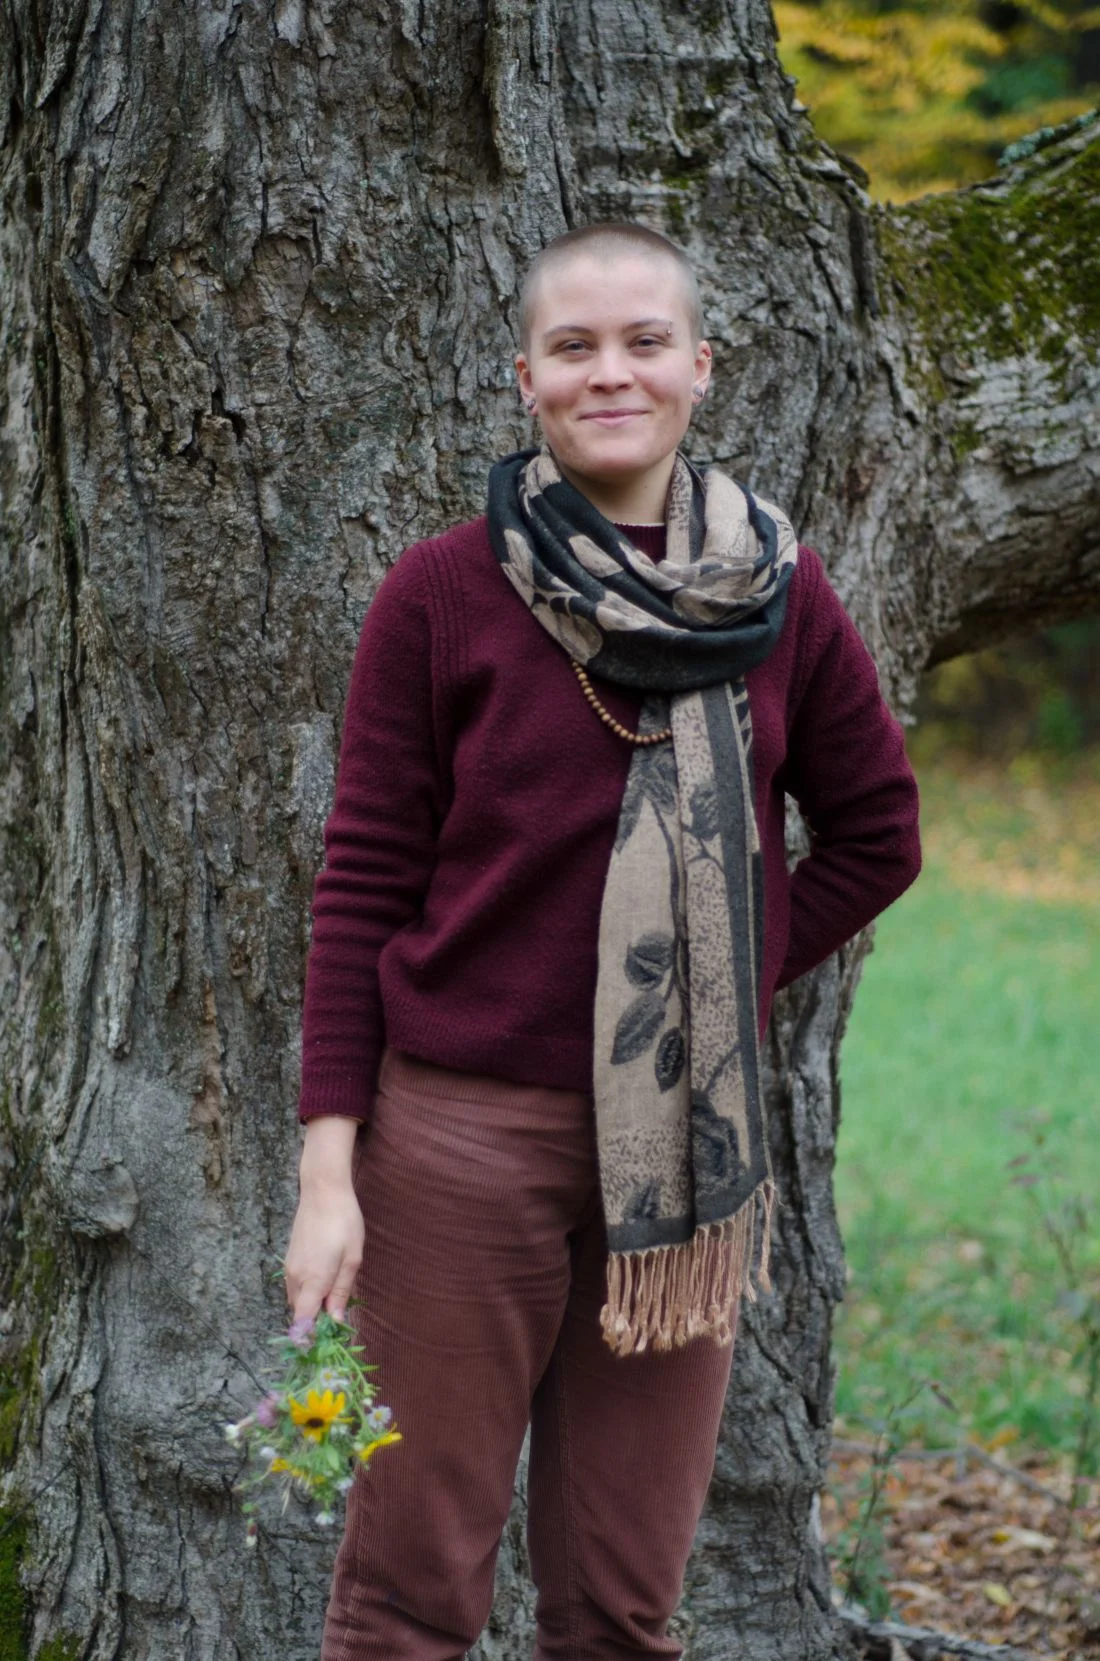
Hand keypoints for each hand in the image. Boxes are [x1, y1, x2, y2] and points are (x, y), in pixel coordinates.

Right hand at [284, 1117, 364, 1323]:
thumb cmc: (344, 1223)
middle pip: (301, 1313)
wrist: (323, 1191)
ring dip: (313, 1304)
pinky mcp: (289, 1258)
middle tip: (341, 1317)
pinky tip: (327, 1277)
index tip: (324, 1346)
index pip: (303, 1323)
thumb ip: (341, 1292)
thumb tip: (336, 1322)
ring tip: (337, 1295)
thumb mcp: (352, 1259)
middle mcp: (295, 1278)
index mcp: (312, 1281)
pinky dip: (309, 1290)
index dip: (310, 1338)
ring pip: (298, 1299)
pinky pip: (296, 1285)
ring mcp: (289, 1268)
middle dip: (317, 1320)